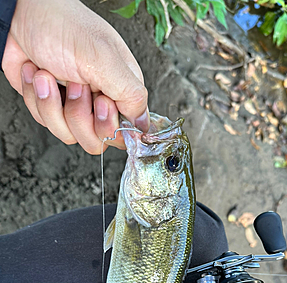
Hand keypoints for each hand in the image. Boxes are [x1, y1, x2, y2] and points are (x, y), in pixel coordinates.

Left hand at [2, 0, 149, 153]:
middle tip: (74, 85)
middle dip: (79, 115)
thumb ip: (131, 94)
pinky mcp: (52, 108)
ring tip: (49, 76)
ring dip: (52, 105)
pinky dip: (37, 99)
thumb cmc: (62, 26)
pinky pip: (47, 124)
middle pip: (97, 140)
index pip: (127, 132)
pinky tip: (37, 76)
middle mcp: (100, 102)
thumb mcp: (104, 58)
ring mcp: (75, 107)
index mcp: (121, 90)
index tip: (101, 102)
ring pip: (70, 135)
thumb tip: (143, 123)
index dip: (111, 126)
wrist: (19, 16)